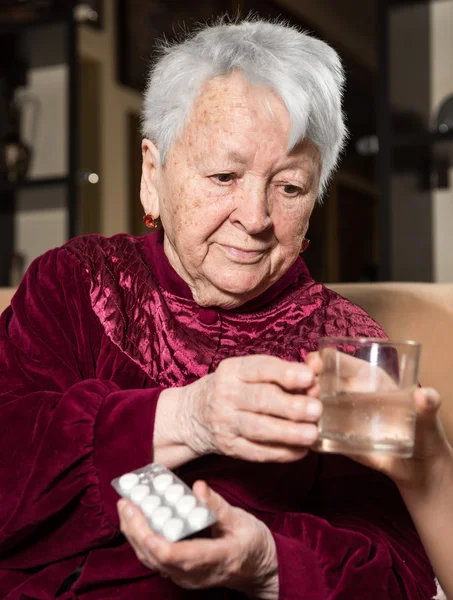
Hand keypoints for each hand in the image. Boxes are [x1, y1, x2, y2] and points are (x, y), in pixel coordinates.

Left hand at [118, 481, 278, 598]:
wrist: (258, 570)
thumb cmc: (253, 544)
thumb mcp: (241, 520)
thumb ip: (217, 506)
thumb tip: (198, 487)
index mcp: (216, 558)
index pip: (177, 556)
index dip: (153, 538)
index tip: (139, 515)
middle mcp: (195, 574)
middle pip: (156, 558)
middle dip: (135, 530)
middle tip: (125, 503)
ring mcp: (186, 577)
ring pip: (151, 561)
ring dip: (134, 535)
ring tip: (125, 508)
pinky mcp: (180, 574)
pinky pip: (154, 560)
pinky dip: (141, 540)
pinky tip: (135, 522)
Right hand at [181, 355, 321, 462]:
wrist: (193, 414)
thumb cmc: (233, 388)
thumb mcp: (249, 372)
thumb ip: (284, 372)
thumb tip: (317, 373)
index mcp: (234, 370)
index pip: (260, 368)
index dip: (286, 373)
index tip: (310, 377)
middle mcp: (226, 394)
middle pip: (261, 400)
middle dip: (291, 406)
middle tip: (316, 410)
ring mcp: (225, 423)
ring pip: (259, 428)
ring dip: (288, 432)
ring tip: (312, 433)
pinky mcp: (229, 447)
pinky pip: (257, 453)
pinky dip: (281, 453)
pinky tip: (301, 450)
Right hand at [306, 352, 452, 491]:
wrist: (419, 469)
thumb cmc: (424, 434)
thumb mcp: (427, 419)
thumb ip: (428, 406)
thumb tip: (425, 396)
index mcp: (365, 377)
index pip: (335, 359)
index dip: (319, 359)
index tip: (310, 367)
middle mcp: (346, 393)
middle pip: (315, 379)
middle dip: (303, 384)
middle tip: (303, 398)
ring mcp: (337, 415)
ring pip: (308, 404)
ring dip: (299, 408)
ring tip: (302, 418)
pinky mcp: (334, 438)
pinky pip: (312, 431)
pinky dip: (302, 432)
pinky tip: (301, 438)